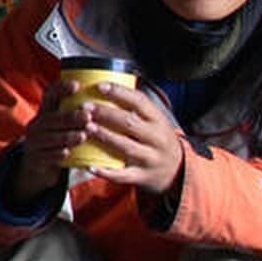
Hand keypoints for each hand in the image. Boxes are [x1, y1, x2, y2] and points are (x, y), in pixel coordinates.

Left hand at [8, 78, 186, 198]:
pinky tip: (90, 166)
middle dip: (106, 114)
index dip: (120, 93)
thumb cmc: (156, 140)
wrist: (177, 171)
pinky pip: (123, 175)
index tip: (99, 86)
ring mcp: (150, 158)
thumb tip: (106, 83)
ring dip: (105, 137)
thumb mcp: (154, 122)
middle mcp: (156, 138)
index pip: (140, 102)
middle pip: (130, 123)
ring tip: (86, 128)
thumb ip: (136, 108)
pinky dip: (106, 172)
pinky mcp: (143, 176)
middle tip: (84, 107)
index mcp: (158, 120)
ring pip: (126, 147)